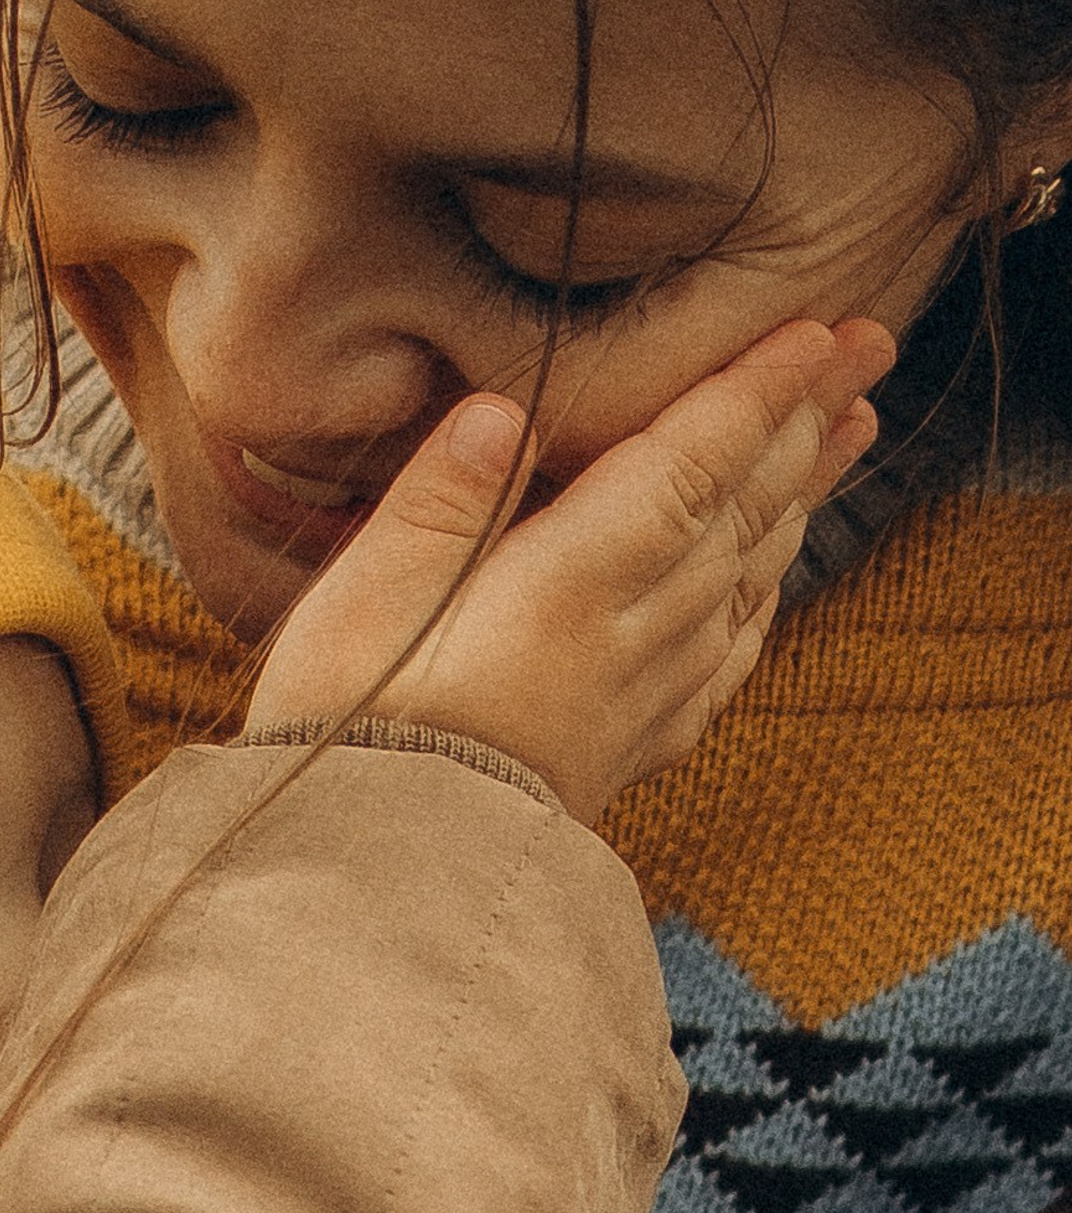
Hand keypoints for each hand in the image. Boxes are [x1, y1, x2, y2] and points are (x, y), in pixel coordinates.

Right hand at [244, 318, 895, 823]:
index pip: (683, 470)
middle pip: (736, 514)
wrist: (375, 881)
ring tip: (843, 433)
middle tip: (867, 348)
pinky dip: (758, 601)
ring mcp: (633, 700)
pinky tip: (767, 579)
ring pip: (743, 580)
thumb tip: (499, 410)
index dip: (750, 395)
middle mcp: (621, 641)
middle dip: (803, 423)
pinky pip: (720, 662)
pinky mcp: (622, 749)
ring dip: (799, 498)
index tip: (813, 331)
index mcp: (560, 592)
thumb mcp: (355, 606)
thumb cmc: (345, 735)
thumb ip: (434, 505)